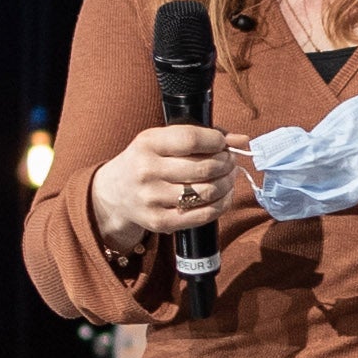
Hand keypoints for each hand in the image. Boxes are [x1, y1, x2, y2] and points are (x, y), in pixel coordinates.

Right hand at [88, 125, 232, 251]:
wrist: (115, 192)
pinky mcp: (159, 222)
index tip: (223, 144)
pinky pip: (204, 215)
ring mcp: (152, 198)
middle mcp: (147, 171)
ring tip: (228, 177)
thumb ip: (202, 136)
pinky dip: (222, 204)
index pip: (191, 140)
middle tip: (230, 162)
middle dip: (226, 164)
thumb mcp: (163, 140)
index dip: (216, 142)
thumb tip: (242, 140)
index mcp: (148, 143)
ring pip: (207, 192)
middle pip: (204, 168)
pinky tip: (223, 195)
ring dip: (227, 183)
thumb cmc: (148, 160)